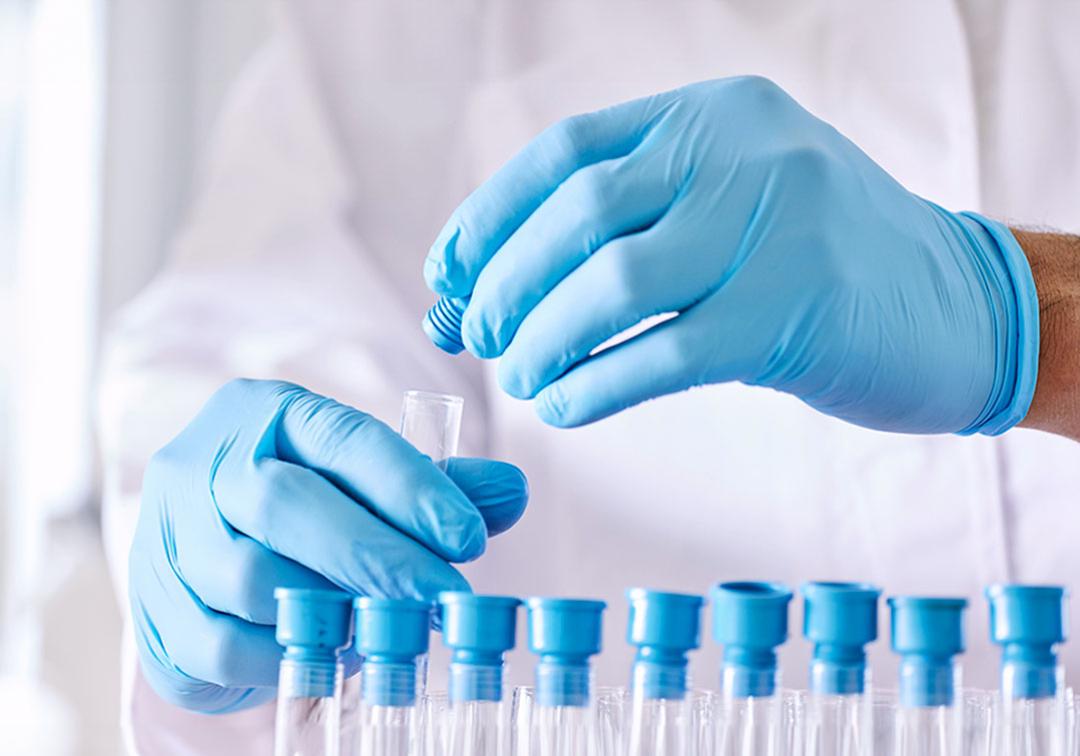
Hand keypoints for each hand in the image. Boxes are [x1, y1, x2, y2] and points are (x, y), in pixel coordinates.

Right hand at [129, 379, 527, 712]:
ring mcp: (166, 535)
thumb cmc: (301, 502)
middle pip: (285, 504)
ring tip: (388, 625)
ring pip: (251, 579)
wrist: (198, 542)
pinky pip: (222, 646)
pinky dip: (284, 656)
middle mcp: (202, 463)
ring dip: (330, 609)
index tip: (467, 536)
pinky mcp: (154, 607)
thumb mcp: (362, 478)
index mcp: (261, 412)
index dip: (407, 486)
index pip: (339, 435)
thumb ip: (433, 487)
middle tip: (443, 594)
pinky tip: (327, 651)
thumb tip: (511, 493)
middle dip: (375, 555)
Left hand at [425, 76, 1038, 434]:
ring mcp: (778, 228)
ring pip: (613, 283)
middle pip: (579, 215)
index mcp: (713, 115)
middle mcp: (744, 153)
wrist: (957, 308)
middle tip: (479, 337)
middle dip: (505, 284)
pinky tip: (563, 406)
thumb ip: (622, 232)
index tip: (447, 273)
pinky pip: (663, 353)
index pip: (566, 153)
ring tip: (519, 377)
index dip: (490, 216)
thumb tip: (480, 292)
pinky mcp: (795, 313)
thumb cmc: (816, 265)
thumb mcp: (726, 209)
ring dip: (543, 339)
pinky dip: (596, 384)